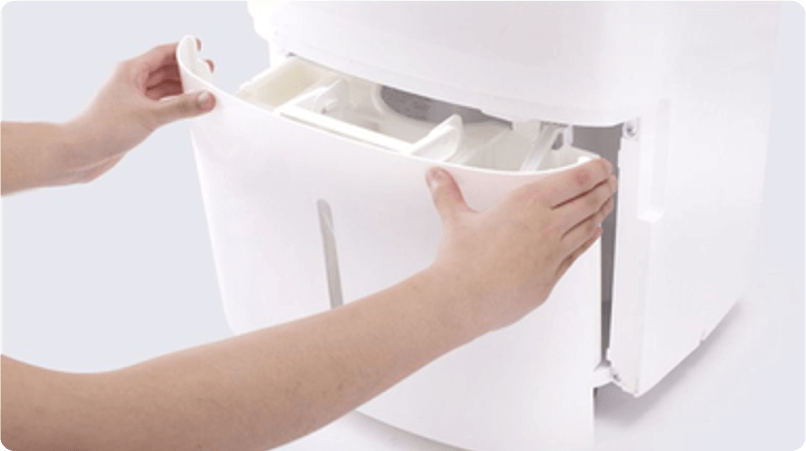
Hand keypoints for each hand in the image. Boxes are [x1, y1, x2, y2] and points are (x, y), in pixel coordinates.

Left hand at [61, 40, 215, 183]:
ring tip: (202, 90)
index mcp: (130, 71)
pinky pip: (160, 104)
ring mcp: (132, 99)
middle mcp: (131, 82)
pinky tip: (187, 107)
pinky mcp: (134, 116)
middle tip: (207, 71)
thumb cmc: (103, 128)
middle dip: (185, 70)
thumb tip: (207, 98)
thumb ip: (181, 107)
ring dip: (181, 88)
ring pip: (162, 87)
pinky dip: (175, 104)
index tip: (198, 49)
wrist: (80, 152)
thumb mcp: (149, 116)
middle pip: (164, 69)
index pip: (160, 54)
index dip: (181, 50)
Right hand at [425, 159, 616, 333]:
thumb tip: (438, 179)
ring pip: (588, 227)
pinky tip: (591, 235)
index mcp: (528, 203)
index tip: (601, 166)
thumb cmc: (462, 263)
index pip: (575, 180)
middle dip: (603, 189)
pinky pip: (576, 254)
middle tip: (608, 182)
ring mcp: (552, 253)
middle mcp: (546, 226)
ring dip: (600, 213)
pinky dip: (587, 241)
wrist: (463, 299)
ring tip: (604, 204)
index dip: (595, 170)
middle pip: (588, 202)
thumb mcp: (455, 219)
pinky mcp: (551, 277)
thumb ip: (448, 194)